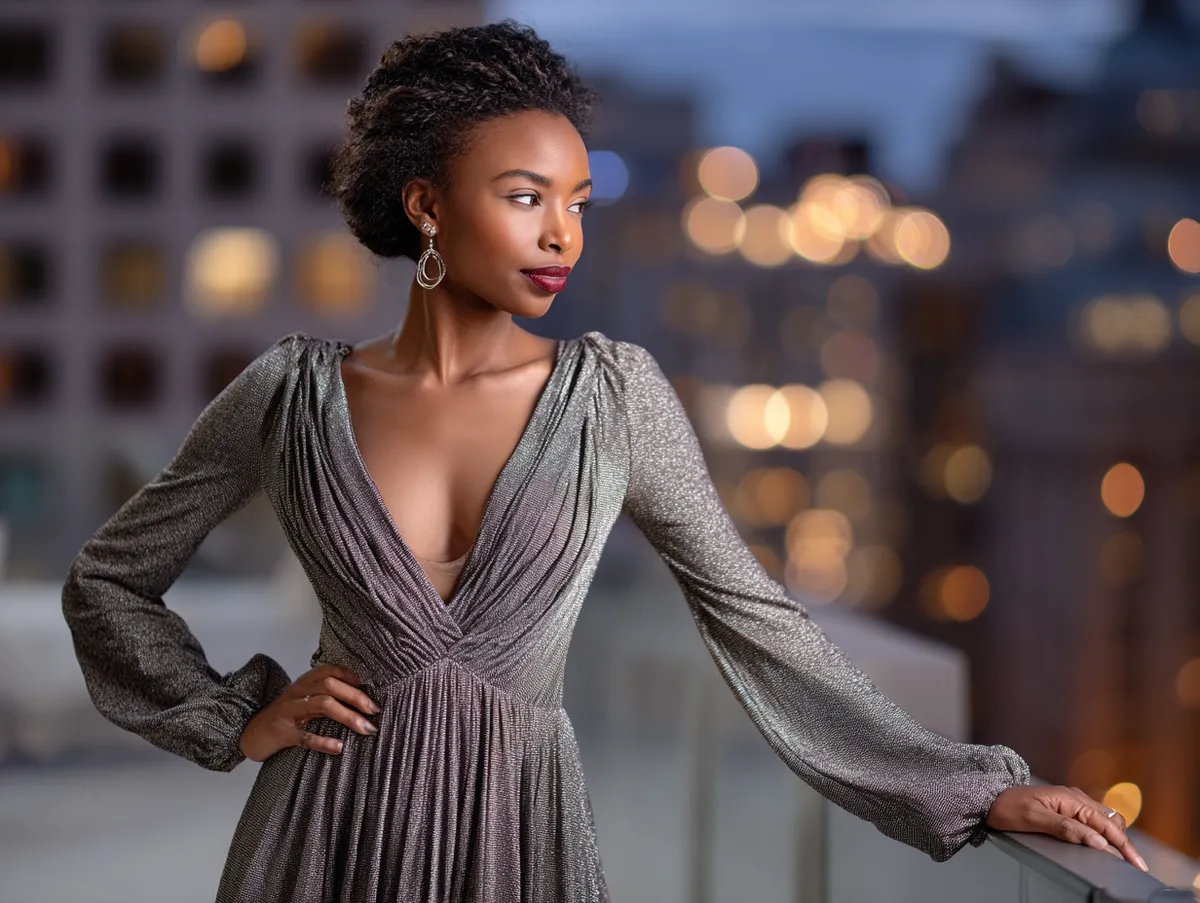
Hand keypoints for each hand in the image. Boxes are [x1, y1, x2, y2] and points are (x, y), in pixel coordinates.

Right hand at [237, 664, 380, 761]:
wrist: (253, 733)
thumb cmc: (286, 716)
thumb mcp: (304, 699)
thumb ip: (326, 695)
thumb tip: (362, 700)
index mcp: (304, 682)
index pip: (329, 671)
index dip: (350, 675)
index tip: (369, 685)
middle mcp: (298, 693)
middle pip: (330, 686)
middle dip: (356, 697)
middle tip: (375, 711)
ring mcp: (290, 712)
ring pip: (322, 705)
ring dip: (348, 716)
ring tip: (367, 728)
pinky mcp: (284, 734)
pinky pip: (306, 737)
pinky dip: (324, 741)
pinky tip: (340, 747)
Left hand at [986, 784, 1148, 871]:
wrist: (989, 799)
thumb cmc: (1008, 808)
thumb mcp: (1035, 819)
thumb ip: (1066, 829)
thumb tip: (1098, 840)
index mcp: (1070, 798)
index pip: (1106, 824)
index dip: (1124, 845)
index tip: (1137, 864)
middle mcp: (1075, 798)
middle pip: (1111, 821)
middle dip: (1124, 842)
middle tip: (1133, 865)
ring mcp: (1071, 802)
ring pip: (1104, 820)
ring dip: (1115, 837)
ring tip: (1123, 858)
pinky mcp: (1066, 808)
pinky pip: (1092, 820)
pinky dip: (1104, 832)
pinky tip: (1104, 844)